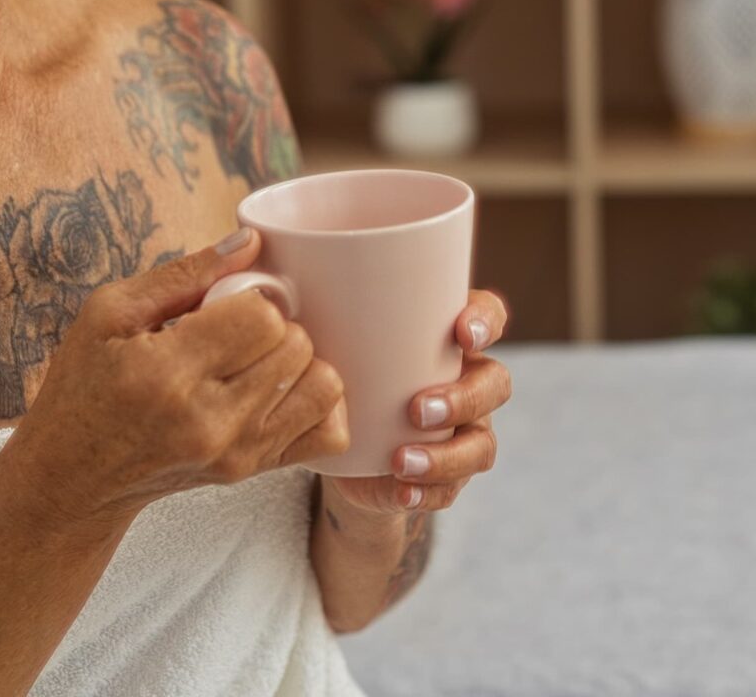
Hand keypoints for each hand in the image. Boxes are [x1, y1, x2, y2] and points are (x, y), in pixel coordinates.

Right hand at [32, 230, 349, 521]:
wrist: (73, 476)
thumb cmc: (84, 384)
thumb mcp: (110, 313)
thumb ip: (185, 273)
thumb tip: (253, 242)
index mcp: (166, 373)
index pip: (263, 318)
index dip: (252, 298)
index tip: (225, 305)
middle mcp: (209, 421)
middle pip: (296, 346)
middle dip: (276, 325)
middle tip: (236, 332)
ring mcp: (235, 453)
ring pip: (323, 386)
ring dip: (298, 361)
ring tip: (257, 360)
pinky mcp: (251, 472)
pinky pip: (328, 433)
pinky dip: (315, 402)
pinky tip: (282, 390)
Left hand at [323, 289, 509, 515]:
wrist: (340, 445)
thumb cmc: (338, 367)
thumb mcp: (330, 335)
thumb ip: (315, 302)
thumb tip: (262, 263)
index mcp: (446, 337)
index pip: (486, 316)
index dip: (484, 322)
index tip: (461, 333)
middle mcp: (466, 380)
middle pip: (494, 383)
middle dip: (462, 399)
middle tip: (415, 410)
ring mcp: (462, 431)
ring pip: (481, 444)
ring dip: (446, 455)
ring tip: (402, 462)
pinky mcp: (444, 475)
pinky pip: (453, 488)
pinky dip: (427, 492)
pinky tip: (400, 491)